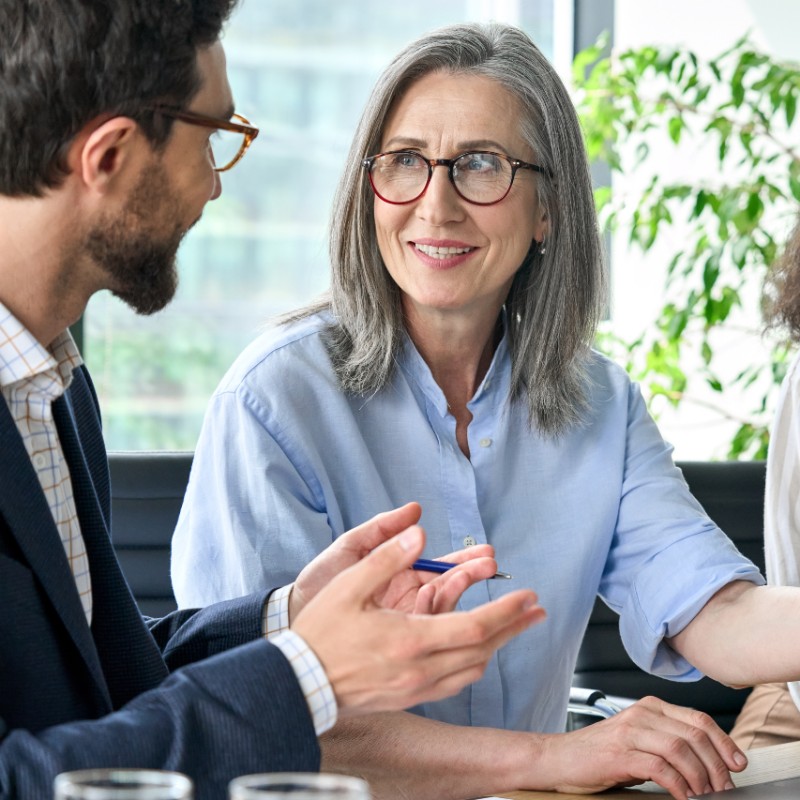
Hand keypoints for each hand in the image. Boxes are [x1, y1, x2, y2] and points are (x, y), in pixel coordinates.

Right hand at [291, 524, 544, 715]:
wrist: (300, 681)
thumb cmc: (322, 632)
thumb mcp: (350, 584)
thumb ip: (388, 557)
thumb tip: (419, 532)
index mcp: (411, 638)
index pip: (475, 626)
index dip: (506, 611)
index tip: (527, 596)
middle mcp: (420, 668)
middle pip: (482, 649)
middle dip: (513, 628)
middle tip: (536, 612)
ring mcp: (416, 687)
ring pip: (471, 669)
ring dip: (495, 646)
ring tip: (510, 628)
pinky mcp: (408, 697)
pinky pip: (453, 684)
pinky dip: (472, 663)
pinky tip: (474, 652)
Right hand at [540, 696, 746, 799]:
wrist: (558, 758)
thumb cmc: (599, 754)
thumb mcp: (639, 742)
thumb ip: (667, 743)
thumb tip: (708, 763)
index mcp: (650, 707)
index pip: (698, 718)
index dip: (724, 742)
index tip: (738, 764)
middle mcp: (642, 714)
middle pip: (694, 733)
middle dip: (717, 764)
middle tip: (724, 788)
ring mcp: (630, 731)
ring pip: (681, 748)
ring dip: (701, 777)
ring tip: (705, 796)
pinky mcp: (620, 753)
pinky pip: (660, 767)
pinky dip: (679, 785)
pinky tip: (683, 797)